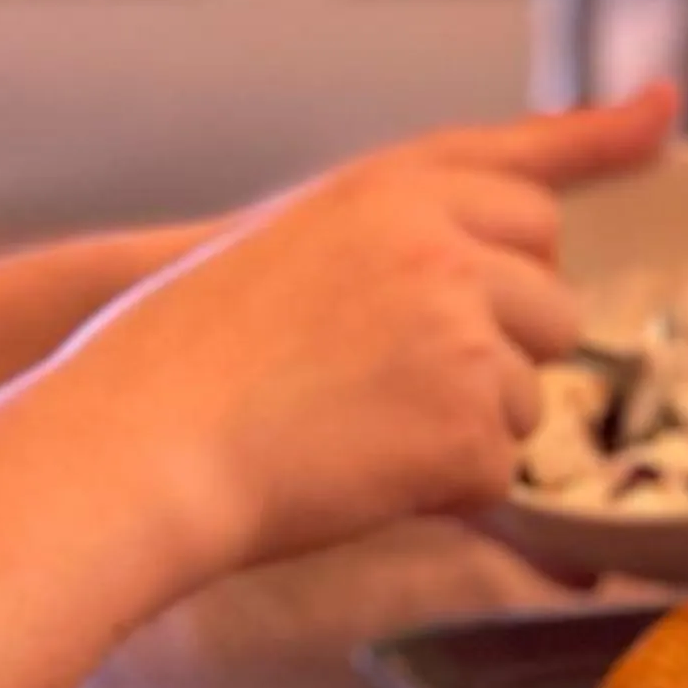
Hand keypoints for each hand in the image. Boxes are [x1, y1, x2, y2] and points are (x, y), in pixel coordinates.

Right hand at [35, 87, 676, 580]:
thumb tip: (501, 231)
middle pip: (554, 307)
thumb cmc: (184, 355)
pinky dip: (446, 490)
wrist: (133, 448)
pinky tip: (361, 477)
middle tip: (401, 383)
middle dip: (507, 350)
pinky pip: (498, 472)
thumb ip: (396, 228)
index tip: (532, 263)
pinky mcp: (468, 428)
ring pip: (530, 397)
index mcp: (397, 197)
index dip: (519, 261)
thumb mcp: (292, 239)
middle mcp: (446, 256)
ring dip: (469, 425)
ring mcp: (466, 341)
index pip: (531, 211)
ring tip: (355, 430)